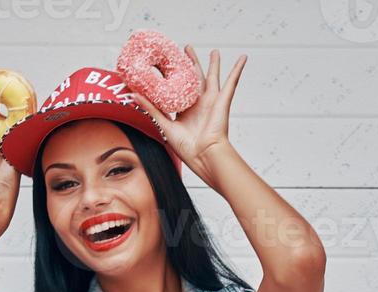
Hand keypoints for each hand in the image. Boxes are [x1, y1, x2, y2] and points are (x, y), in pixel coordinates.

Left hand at [129, 46, 244, 182]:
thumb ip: (151, 109)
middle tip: (186, 49)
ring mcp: (211, 102)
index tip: (166, 62)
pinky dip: (238, 69)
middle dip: (191, 63)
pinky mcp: (222, 101)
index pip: (178, 88)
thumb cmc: (188, 149)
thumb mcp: (164, 125)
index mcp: (186, 112)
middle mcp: (199, 105)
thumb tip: (134, 95)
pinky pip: (232, 82)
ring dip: (213, 64)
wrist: (206, 156)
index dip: (172, 75)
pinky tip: (242, 58)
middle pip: (195, 79)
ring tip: (214, 52)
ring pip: (212, 77)